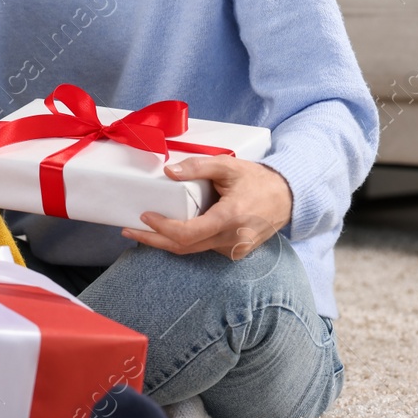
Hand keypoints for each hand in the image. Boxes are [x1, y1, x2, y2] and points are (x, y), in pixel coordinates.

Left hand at [125, 156, 292, 259]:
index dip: (161, 229)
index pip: (188, 233)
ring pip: (193, 250)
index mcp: (230, 217)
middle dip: (153, 241)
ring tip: (144, 231)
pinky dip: (185, 242)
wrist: (288, 197)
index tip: (144, 217)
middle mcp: (232, 238)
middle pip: (184, 247)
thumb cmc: (257, 179)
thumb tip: (169, 171)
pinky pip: (204, 249)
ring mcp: (235, 248)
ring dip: (167, 242)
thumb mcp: (228, 165)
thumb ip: (198, 166)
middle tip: (130, 231)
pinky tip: (170, 233)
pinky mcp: (236, 252)